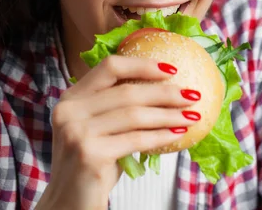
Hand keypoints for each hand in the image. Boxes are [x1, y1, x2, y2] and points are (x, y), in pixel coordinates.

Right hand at [36, 55, 200, 209]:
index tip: (171, 70)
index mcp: (72, 98)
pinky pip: (136, 139)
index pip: (110, 67)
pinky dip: (161, 136)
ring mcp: (77, 132)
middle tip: (192, 95)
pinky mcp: (89, 153)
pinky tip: (178, 135)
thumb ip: (120, 108)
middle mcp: (69, 111)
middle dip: (165, 92)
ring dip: (169, 115)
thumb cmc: (93, 165)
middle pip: (127, 92)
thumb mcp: (101, 129)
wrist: (69, 204)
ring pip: (134, 115)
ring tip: (192, 116)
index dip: (142, 65)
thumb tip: (167, 91)